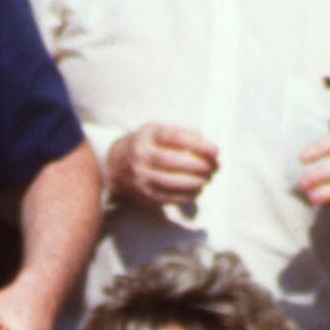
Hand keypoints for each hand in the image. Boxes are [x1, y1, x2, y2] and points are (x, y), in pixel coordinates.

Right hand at [105, 122, 219, 208]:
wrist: (114, 166)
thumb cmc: (145, 145)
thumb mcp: (157, 131)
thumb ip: (180, 134)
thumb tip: (206, 145)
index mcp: (147, 136)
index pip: (175, 138)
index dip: (197, 144)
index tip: (215, 150)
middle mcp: (141, 156)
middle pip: (173, 162)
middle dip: (199, 166)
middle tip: (215, 167)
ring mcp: (140, 177)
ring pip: (171, 182)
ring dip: (195, 182)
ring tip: (208, 178)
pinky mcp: (143, 195)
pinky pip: (168, 198)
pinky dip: (186, 195)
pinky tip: (197, 190)